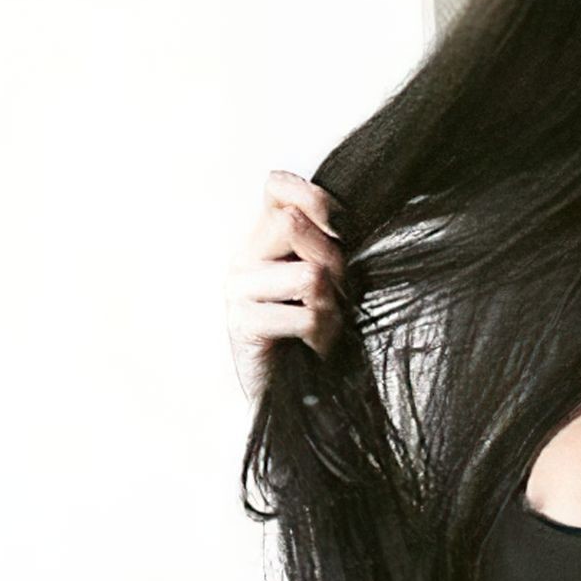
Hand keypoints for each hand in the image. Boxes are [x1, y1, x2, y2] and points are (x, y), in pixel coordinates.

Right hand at [224, 170, 346, 401]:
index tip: (342, 232)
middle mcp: (245, 257)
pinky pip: (307, 316)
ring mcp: (238, 289)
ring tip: (325, 325)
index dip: (316, 200)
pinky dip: (323, 334)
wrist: (300, 393)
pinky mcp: (243, 324)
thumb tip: (341, 216)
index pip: (277, 187)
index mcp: (264, 238)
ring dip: (333, 306)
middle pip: (294, 224)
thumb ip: (328, 242)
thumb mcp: (331, 277)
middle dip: (334, 261)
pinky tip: (314, 346)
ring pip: (309, 274)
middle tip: (338, 295)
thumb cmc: (319, 332)